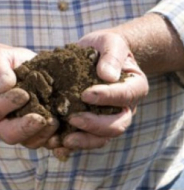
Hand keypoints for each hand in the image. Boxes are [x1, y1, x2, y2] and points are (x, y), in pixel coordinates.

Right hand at [0, 45, 58, 147]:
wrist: (19, 68)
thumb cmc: (5, 63)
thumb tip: (5, 84)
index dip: (9, 103)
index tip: (24, 94)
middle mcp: (1, 123)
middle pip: (9, 134)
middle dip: (26, 128)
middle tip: (40, 119)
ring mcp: (21, 130)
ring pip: (30, 141)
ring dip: (44, 134)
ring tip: (55, 121)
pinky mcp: (39, 131)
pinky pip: (47, 141)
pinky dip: (57, 139)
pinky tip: (66, 131)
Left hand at [55, 30, 148, 155]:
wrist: (94, 55)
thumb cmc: (104, 47)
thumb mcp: (110, 42)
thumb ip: (111, 56)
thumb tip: (107, 75)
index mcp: (134, 87)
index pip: (125, 95)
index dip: (107, 97)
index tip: (86, 94)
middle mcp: (125, 109)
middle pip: (117, 125)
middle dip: (95, 125)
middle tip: (73, 119)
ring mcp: (108, 119)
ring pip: (101, 138)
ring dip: (83, 141)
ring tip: (63, 140)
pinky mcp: (90, 125)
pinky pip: (84, 140)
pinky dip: (71, 146)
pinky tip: (56, 147)